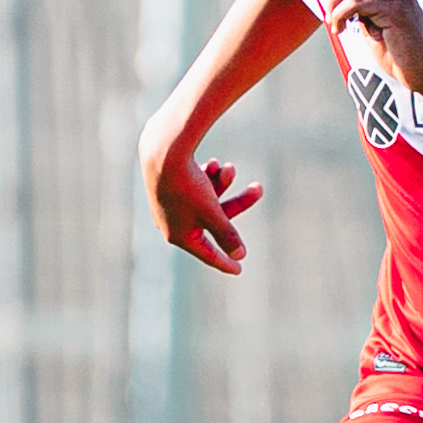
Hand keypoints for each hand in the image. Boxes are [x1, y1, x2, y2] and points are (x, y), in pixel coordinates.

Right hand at [148, 152, 262, 275]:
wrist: (163, 151)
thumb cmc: (188, 186)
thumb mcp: (212, 214)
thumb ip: (227, 235)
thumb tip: (240, 255)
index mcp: (178, 236)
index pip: (207, 254)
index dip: (225, 262)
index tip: (239, 270)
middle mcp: (170, 223)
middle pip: (215, 220)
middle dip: (239, 201)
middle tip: (259, 188)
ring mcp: (168, 204)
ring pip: (207, 200)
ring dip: (222, 182)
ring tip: (230, 168)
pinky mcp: (168, 186)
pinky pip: (195, 187)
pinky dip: (208, 176)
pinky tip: (212, 163)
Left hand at [323, 0, 422, 98]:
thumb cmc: (403, 56)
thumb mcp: (376, 25)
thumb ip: (362, 10)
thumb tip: (337, 1)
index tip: (333, 3)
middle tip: (331, 15)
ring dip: (335, 2)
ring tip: (335, 24)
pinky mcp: (396, 12)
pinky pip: (357, 2)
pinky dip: (341, 15)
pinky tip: (343, 30)